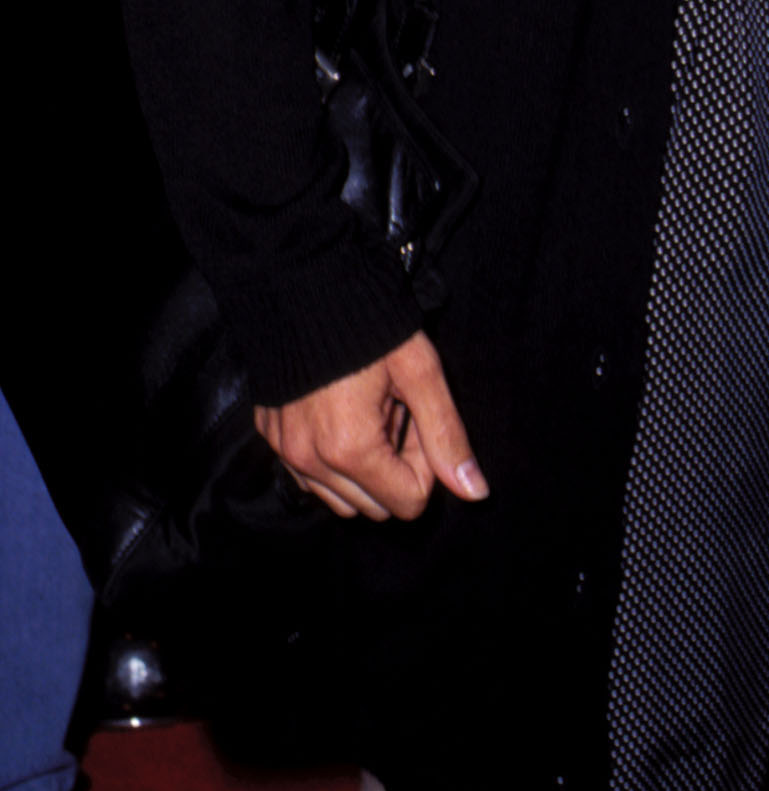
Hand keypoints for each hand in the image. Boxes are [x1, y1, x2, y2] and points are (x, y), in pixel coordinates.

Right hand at [255, 331, 488, 522]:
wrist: (304, 284)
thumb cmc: (369, 325)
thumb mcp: (421, 374)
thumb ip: (446, 435)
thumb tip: (475, 491)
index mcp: (350, 450)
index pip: (408, 502)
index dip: (424, 461)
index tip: (414, 415)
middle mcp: (310, 461)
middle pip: (376, 506)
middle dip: (396, 466)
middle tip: (395, 412)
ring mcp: (286, 453)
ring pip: (343, 499)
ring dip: (365, 468)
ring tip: (368, 412)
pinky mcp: (271, 439)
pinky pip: (310, 479)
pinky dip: (333, 461)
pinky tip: (341, 414)